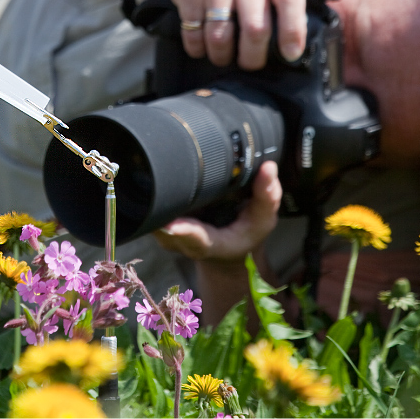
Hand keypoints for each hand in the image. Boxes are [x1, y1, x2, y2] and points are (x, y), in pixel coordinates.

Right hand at [152, 0, 306, 70]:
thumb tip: (291, 34)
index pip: (291, 2)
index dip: (293, 33)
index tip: (290, 54)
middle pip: (256, 30)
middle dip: (252, 57)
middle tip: (249, 63)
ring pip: (222, 36)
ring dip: (222, 56)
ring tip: (222, 56)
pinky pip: (195, 31)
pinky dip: (197, 47)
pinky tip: (200, 46)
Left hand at [153, 161, 281, 261]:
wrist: (227, 252)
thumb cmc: (246, 234)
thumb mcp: (264, 220)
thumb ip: (267, 195)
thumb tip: (268, 167)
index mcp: (209, 245)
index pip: (196, 239)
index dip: (184, 231)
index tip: (171, 224)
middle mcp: (182, 243)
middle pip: (164, 225)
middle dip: (159, 205)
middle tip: (158, 176)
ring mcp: (166, 235)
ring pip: (152, 215)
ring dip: (152, 197)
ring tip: (157, 170)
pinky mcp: (159, 223)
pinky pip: (151, 207)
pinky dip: (153, 193)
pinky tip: (159, 174)